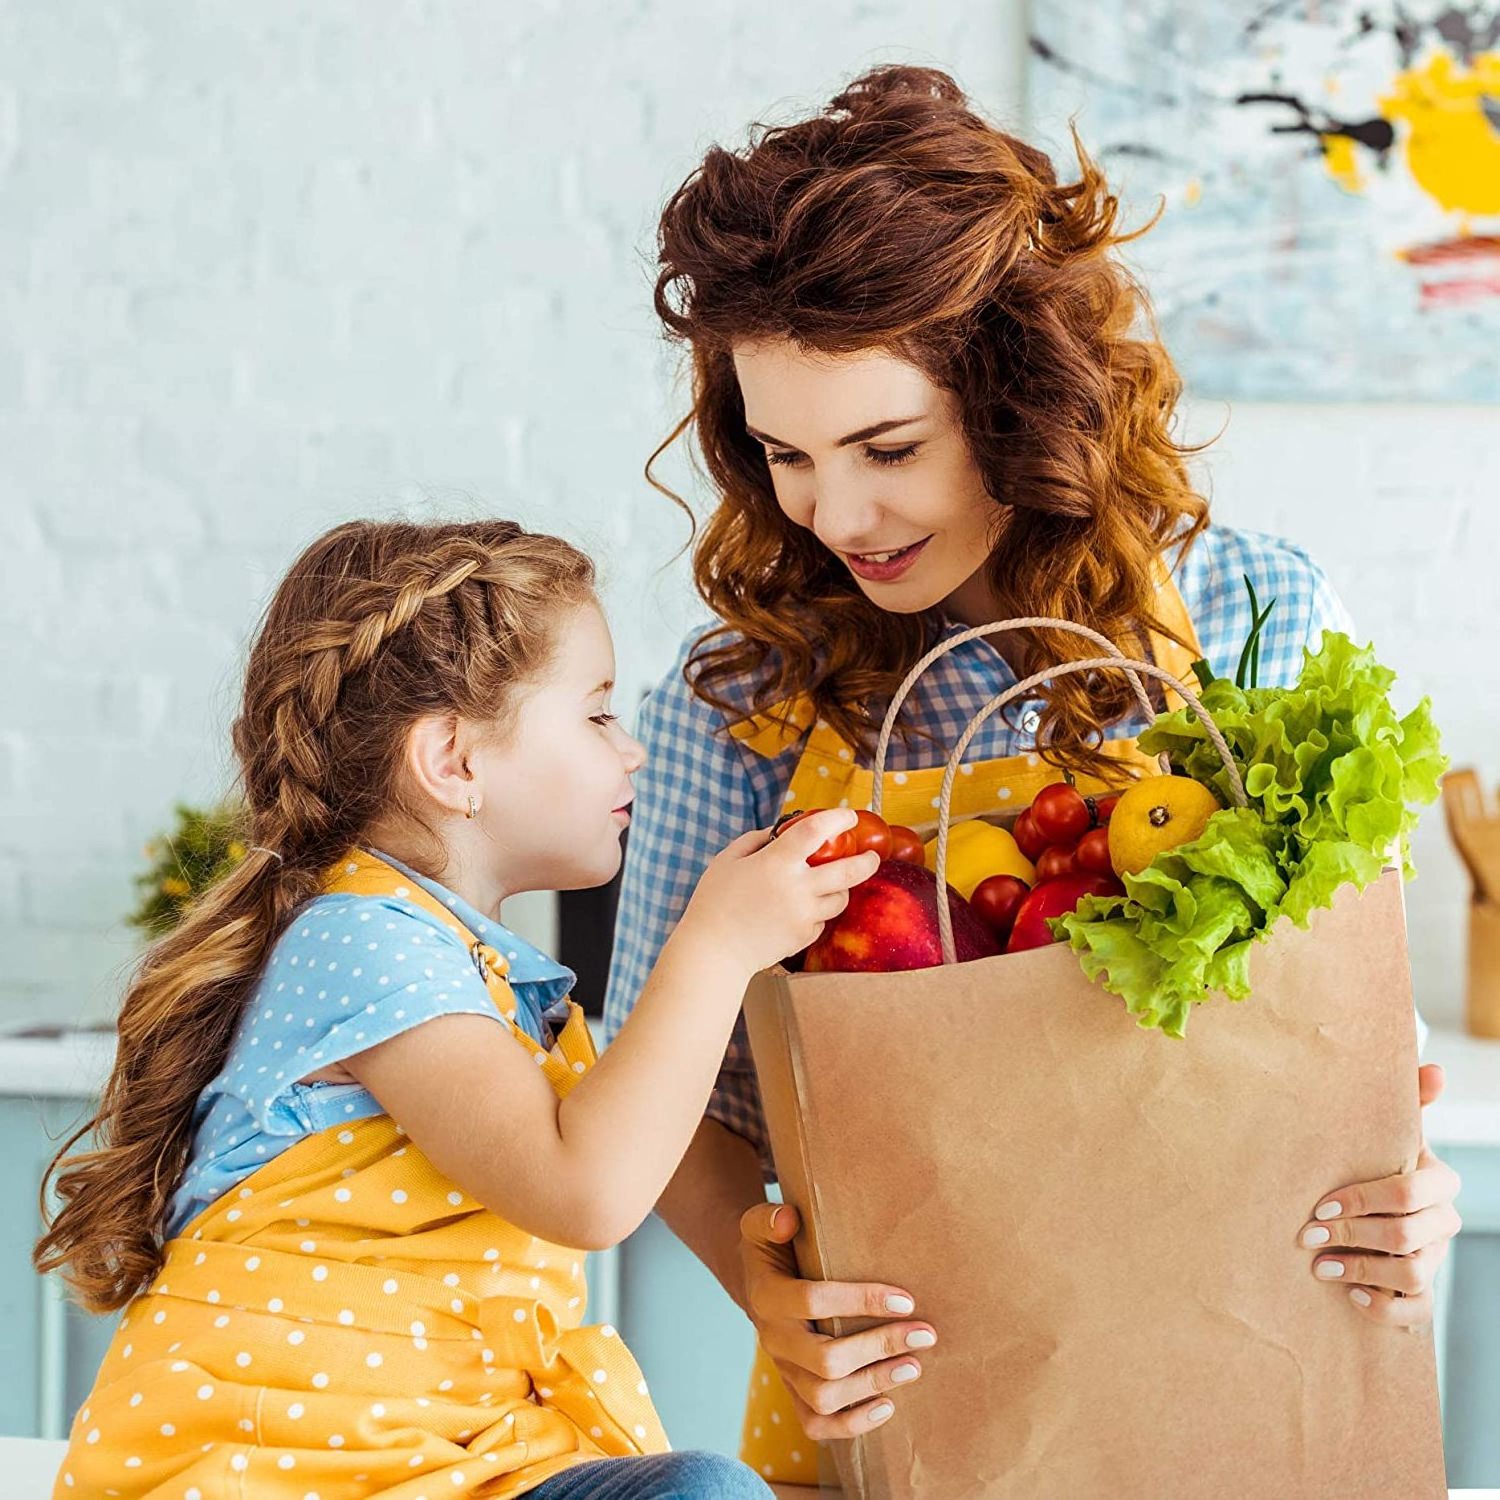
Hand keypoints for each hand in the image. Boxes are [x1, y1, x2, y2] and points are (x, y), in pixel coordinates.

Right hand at [679, 811, 879, 976]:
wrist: (714, 951)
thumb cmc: (714, 902)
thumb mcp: (728, 860)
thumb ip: (755, 840)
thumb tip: (777, 833)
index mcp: (777, 862)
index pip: (817, 830)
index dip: (837, 818)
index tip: (847, 816)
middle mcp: (798, 888)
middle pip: (849, 871)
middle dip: (866, 861)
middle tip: (871, 857)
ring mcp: (805, 915)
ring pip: (840, 898)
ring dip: (839, 888)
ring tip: (828, 884)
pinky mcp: (805, 937)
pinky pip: (822, 920)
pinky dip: (817, 911)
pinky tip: (799, 909)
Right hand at [738, 1202, 936, 1439]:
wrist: (756, 1283)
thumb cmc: (772, 1247)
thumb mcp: (759, 1223)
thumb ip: (772, 1217)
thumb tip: (790, 1218)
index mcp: (767, 1296)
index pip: (814, 1302)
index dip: (861, 1301)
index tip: (906, 1300)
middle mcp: (773, 1340)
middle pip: (825, 1360)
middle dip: (879, 1348)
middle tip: (924, 1335)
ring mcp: (783, 1371)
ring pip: (824, 1397)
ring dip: (874, 1384)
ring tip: (914, 1366)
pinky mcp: (794, 1391)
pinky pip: (816, 1425)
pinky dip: (852, 1425)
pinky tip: (888, 1406)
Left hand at [1300, 1063, 1461, 1326]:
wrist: (1370, 1202)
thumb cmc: (1372, 1159)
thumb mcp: (1386, 1130)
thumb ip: (1408, 1100)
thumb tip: (1435, 1070)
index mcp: (1436, 1181)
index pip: (1408, 1192)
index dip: (1363, 1200)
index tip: (1321, 1204)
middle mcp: (1442, 1222)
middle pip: (1406, 1235)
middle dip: (1353, 1235)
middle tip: (1308, 1235)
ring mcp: (1434, 1258)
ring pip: (1412, 1272)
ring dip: (1362, 1269)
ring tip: (1320, 1266)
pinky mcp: (1421, 1292)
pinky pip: (1415, 1310)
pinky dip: (1383, 1306)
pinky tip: (1350, 1294)